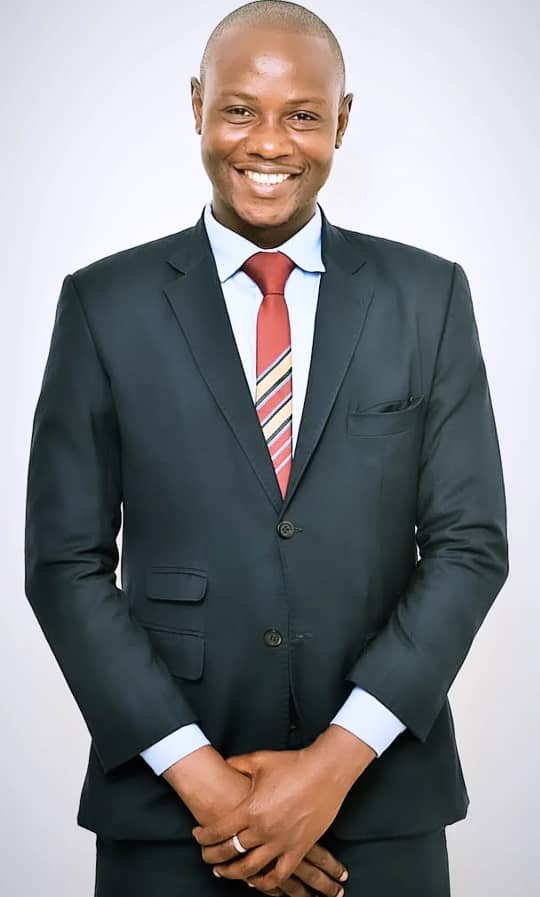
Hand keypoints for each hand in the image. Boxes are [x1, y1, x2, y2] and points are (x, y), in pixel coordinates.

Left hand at [192, 729, 374, 893]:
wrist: (325, 770)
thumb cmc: (293, 763)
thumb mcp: (260, 760)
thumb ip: (238, 764)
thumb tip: (225, 764)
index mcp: (250, 809)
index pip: (218, 831)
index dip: (204, 837)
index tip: (198, 836)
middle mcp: (263, 829)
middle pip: (230, 852)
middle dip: (214, 857)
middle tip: (207, 857)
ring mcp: (281, 842)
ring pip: (251, 869)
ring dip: (234, 873)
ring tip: (225, 872)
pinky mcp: (299, 848)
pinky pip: (280, 875)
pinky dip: (266, 883)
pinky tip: (257, 880)